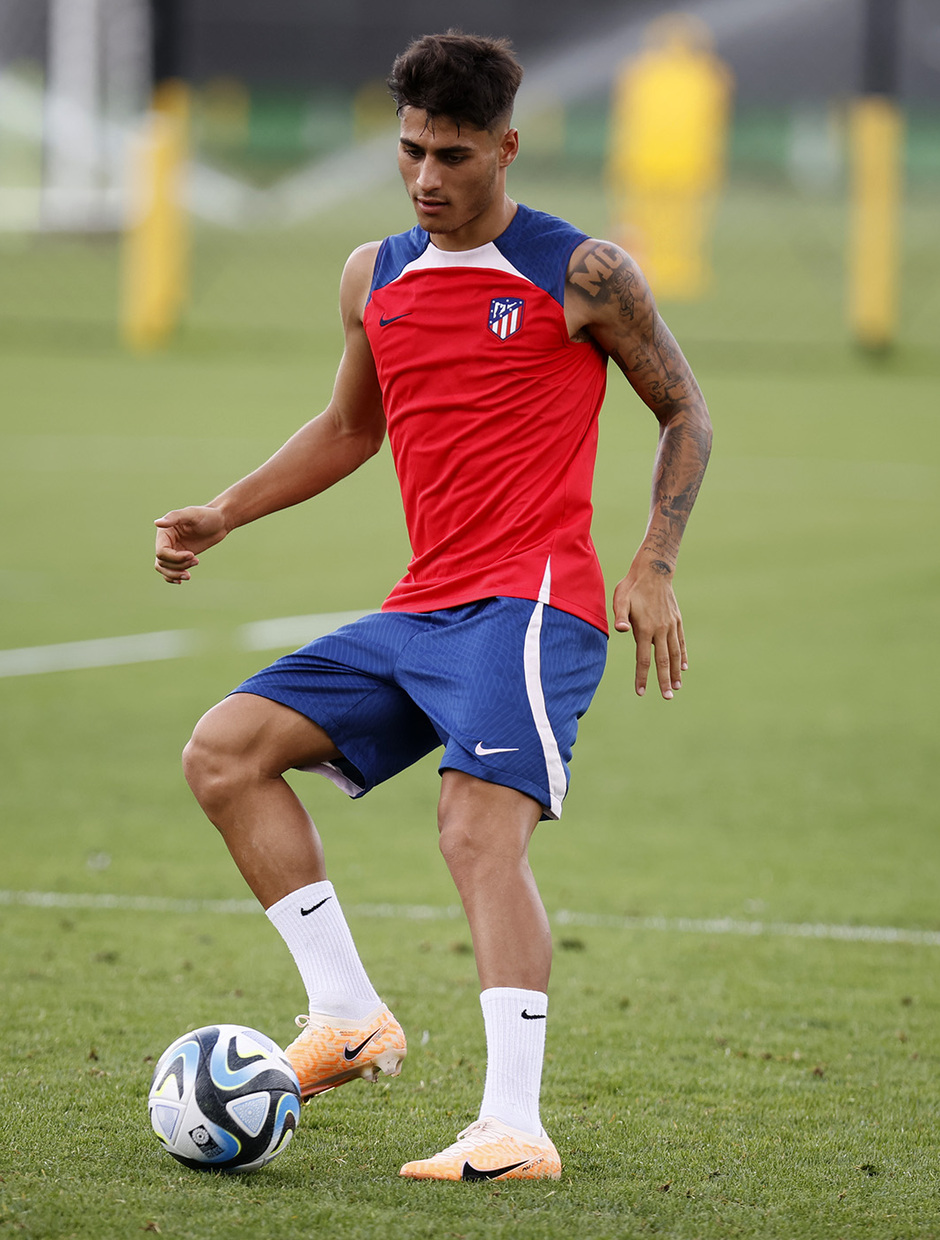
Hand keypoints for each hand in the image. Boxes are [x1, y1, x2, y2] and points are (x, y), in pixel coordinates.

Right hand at [154, 506, 227, 583]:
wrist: (220, 522)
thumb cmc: (207, 515)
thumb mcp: (192, 514)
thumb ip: (174, 517)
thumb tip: (156, 523)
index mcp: (165, 531)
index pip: (161, 552)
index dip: (175, 557)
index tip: (192, 555)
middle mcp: (166, 541)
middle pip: (162, 562)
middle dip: (178, 566)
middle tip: (196, 561)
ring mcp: (173, 550)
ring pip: (164, 568)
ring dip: (176, 573)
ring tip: (190, 574)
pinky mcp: (180, 557)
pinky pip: (170, 570)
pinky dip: (173, 577)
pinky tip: (181, 580)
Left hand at [612, 566, 686, 698]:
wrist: (654, 570)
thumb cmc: (632, 586)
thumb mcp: (621, 599)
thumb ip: (620, 616)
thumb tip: (620, 630)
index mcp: (645, 628)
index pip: (644, 659)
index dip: (642, 677)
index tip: (641, 692)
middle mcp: (660, 630)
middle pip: (663, 661)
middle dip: (664, 681)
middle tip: (667, 697)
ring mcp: (671, 625)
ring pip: (674, 653)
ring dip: (675, 672)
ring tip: (677, 687)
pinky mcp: (677, 620)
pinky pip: (680, 642)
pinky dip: (683, 655)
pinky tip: (684, 667)